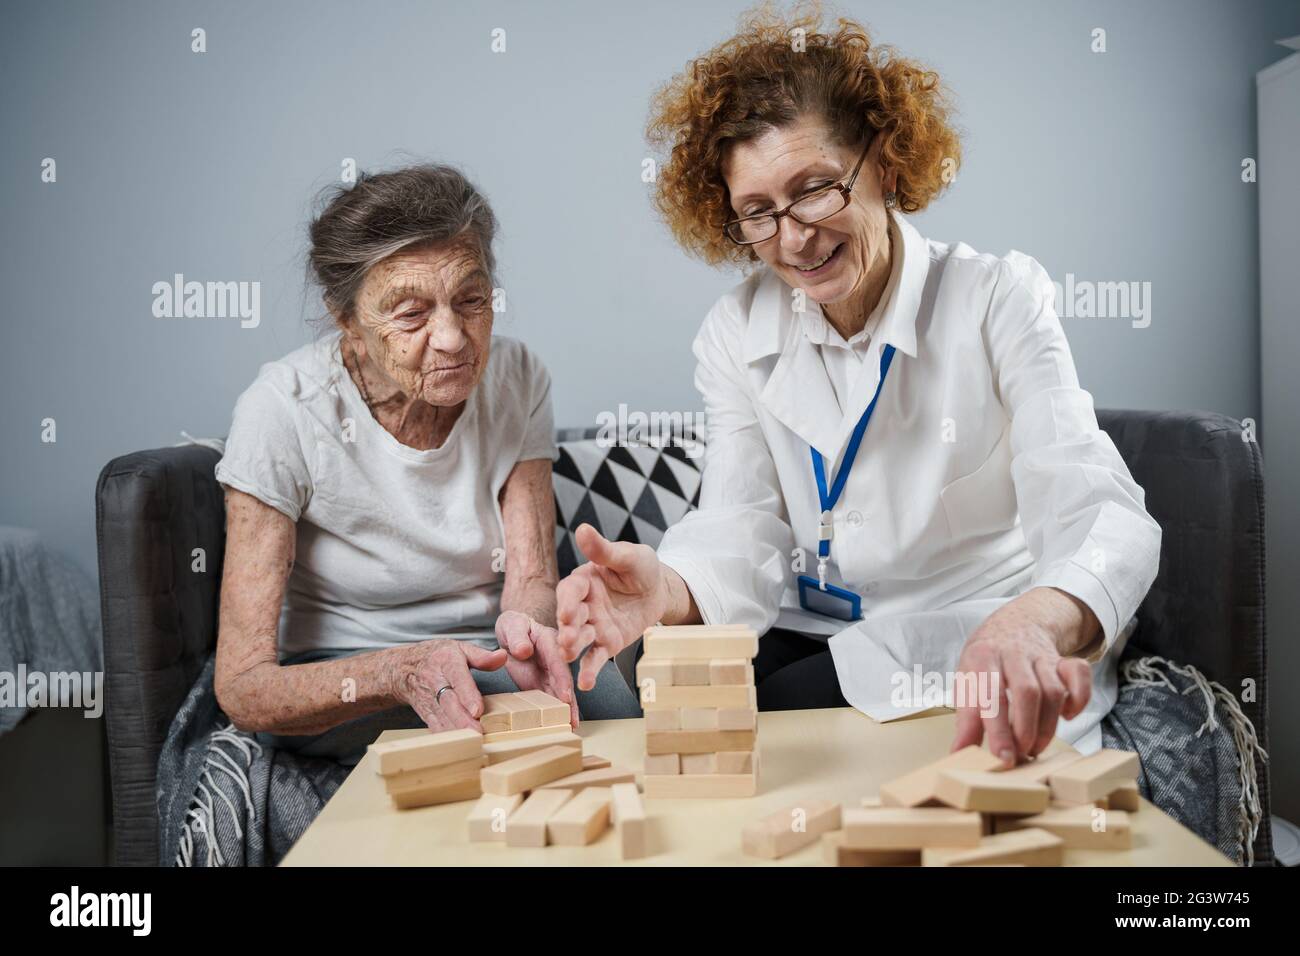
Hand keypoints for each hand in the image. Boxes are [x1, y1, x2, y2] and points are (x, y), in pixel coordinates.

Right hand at [392, 638, 507, 731]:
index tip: (477, 709)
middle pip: (448, 702)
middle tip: (478, 732)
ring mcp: (428, 699)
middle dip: (463, 719)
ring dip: (456, 731)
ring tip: (473, 741)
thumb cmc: (438, 658)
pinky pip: (435, 727)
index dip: (467, 694)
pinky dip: (447, 737)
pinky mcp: (426, 714)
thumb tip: (502, 657)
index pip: (457, 678)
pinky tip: (459, 745)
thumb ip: (482, 656)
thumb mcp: (460, 648)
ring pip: (441, 718)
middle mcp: (435, 681)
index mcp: (446, 662)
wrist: (404, 668)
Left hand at [496, 610, 578, 726]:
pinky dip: (556, 712)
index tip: (565, 695)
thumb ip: (518, 637)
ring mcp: (552, 673)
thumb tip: (524, 651)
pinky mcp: (545, 684)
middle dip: (569, 701)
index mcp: (550, 641)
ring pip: (561, 693)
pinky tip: (561, 725)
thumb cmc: (515, 626)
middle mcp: (556, 659)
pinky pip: (552, 699)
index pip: (557, 661)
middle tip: (572, 719)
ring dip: (566, 711)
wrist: (514, 633)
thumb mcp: (513, 625)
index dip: (562, 678)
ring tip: (569, 727)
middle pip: (564, 681)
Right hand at [556, 523, 669, 690]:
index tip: (568, 611)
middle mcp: (584, 605)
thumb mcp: (628, 556)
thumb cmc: (641, 568)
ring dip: (572, 648)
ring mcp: (593, 627)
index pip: (571, 591)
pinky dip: (589, 671)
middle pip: (570, 618)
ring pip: (579, 640)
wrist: (659, 591)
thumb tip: (583, 529)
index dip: (568, 601)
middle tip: (568, 638)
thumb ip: (605, 550)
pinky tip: (585, 683)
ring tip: (569, 657)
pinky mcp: (606, 644)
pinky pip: (595, 658)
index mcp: (584, 581)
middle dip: (567, 628)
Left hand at [949, 596, 1091, 766]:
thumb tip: (958, 754)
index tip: (1004, 758)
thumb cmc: (985, 663)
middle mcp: (1012, 653)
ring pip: (1052, 691)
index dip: (999, 730)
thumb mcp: (967, 684)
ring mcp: (1041, 655)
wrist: (1012, 625)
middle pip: (1027, 692)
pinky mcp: (1063, 660)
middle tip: (1020, 755)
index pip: (991, 696)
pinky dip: (1079, 699)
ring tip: (1034, 748)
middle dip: (1026, 731)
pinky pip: (1080, 674)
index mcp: (982, 657)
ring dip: (1047, 726)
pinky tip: (1067, 716)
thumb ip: (966, 720)